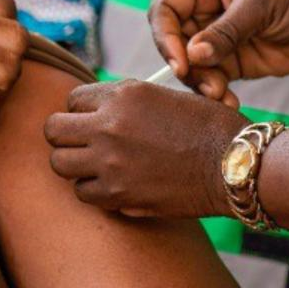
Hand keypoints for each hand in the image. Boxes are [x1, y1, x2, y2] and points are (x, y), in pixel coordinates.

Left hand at [44, 80, 248, 218]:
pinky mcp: (117, 193)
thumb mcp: (164, 97)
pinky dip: (93, 190)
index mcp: (122, 94)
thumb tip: (97, 113)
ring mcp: (109, 161)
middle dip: (64, 136)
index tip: (93, 121)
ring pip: (59, 163)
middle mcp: (109, 125)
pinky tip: (112, 185)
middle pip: (53, 129)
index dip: (82, 111)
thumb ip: (126, 102)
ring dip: (74, 164)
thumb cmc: (208, 128)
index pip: (72, 99)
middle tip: (82, 144)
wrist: (235, 164)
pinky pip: (82, 192)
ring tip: (94, 166)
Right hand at [149, 0, 288, 104]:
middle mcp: (203, 9)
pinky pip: (211, 81)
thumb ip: (226, 31)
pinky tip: (230, 102)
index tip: (181, 62)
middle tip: (207, 84)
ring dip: (201, 84)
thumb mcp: (261, 5)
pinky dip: (216, 94)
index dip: (167, 36)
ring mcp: (216, 38)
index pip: (165, 9)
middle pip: (173, 42)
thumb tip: (193, 54)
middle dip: (186, 66)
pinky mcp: (230, 63)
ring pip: (190, 66)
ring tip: (222, 95)